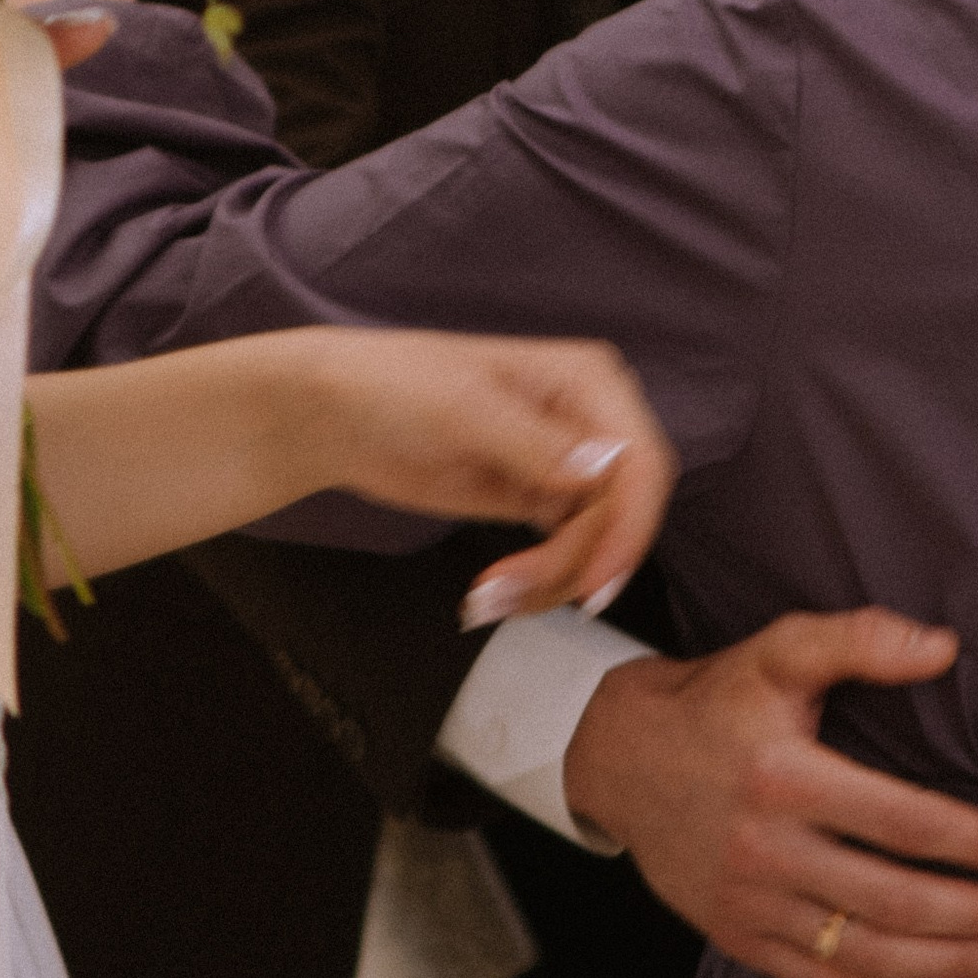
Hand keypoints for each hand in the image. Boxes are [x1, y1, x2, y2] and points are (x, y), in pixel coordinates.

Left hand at [300, 329, 671, 608]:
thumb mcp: (463, 407)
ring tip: (488, 597)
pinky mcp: (539, 500)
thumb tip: (607, 466)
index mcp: (587, 380)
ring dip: (552, 580)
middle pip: (621, 514)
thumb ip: (535, 440)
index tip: (597, 583)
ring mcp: (567, 464)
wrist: (337, 415)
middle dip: (576, 562)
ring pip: (597, 543)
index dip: (629, 526)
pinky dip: (541, 581)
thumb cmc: (394, 385)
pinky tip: (498, 594)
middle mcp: (590, 420)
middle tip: (510, 589)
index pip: (640, 462)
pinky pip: (567, 553)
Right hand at [561, 610, 977, 977]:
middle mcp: (766, 847)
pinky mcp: (736, 937)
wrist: (617, 755)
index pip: (906, 824)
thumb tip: (944, 648)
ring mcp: (749, 902)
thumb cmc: (717, 700)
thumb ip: (858, 640)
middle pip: (898, 901)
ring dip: (952, 963)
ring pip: (867, 955)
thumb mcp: (779, 650)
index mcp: (784, 775)